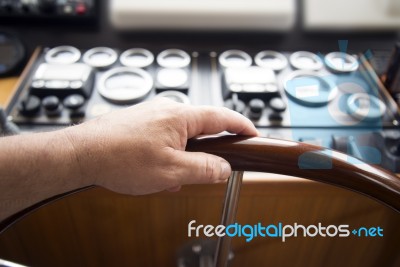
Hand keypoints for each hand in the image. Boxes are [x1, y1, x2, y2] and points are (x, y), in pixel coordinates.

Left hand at [64, 98, 257, 194]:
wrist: (81, 154)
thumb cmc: (119, 157)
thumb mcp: (171, 171)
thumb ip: (203, 169)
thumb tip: (223, 168)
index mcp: (180, 116)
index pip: (222, 117)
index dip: (241, 126)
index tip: (253, 134)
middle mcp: (167, 110)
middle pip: (201, 128)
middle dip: (207, 150)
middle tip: (211, 169)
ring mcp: (152, 116)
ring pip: (181, 137)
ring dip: (184, 158)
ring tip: (174, 178)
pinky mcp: (140, 124)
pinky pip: (164, 139)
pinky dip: (168, 156)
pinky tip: (157, 173)